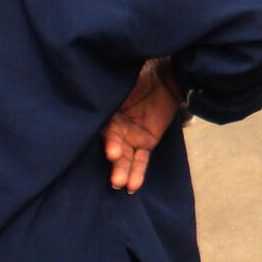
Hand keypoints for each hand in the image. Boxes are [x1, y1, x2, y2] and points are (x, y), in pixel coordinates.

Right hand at [102, 58, 180, 193]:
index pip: (104, 129)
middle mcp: (115, 128)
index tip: (112, 150)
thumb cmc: (141, 74)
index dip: (108, 140)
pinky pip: (141, 160)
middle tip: (116, 173)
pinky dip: (137, 173)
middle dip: (115, 161)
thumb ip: (111, 89)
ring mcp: (130, 137)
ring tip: (120, 183)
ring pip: (125, 158)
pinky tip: (133, 186)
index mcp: (106, 112)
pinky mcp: (146, 143)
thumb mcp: (123, 80)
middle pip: (114, 147)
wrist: (166, 76)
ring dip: (123, 171)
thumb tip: (95, 86)